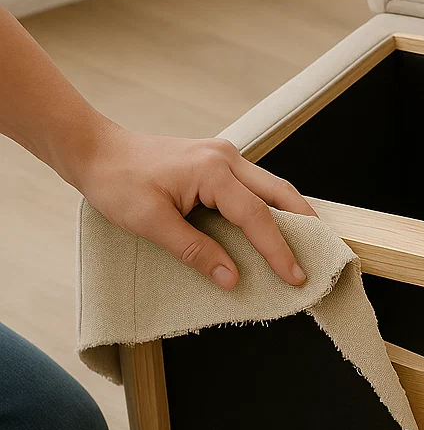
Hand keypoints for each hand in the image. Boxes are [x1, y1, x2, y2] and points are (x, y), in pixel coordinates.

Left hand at [74, 123, 316, 289]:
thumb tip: (232, 279)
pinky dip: (271, 208)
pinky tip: (276, 227)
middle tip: (321, 256)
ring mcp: (224, 156)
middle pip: (280, 193)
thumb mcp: (151, 224)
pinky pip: (255, 186)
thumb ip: (196, 251)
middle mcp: (225, 158)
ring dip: (291, 216)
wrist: (95, 151)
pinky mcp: (217, 162)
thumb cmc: (117, 183)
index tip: (296, 277)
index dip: (278, 251)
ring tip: (307, 245)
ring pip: (272, 187)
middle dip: (304, 226)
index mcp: (211, 171)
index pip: (257, 216)